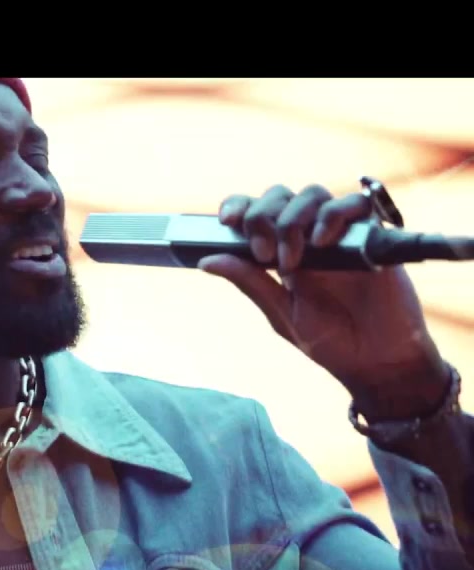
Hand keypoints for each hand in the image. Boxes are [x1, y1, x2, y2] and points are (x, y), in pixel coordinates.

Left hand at [199, 183, 449, 420]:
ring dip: (293, 219)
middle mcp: (308, 235)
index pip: (256, 210)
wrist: (377, 361)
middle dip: (263, 217)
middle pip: (280, 196)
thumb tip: (205, 261)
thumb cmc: (330, 340)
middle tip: (264, 255)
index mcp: (281, 250)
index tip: (227, 221)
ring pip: (312, 194)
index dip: (239, 205)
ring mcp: (340, 233)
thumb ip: (249, 282)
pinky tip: (321, 242)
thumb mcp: (281, 312)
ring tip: (291, 261)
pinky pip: (354, 204)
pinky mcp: (371, 236)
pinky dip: (333, 215)